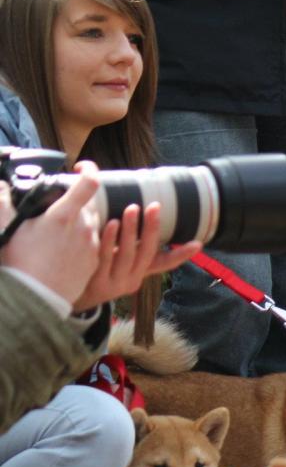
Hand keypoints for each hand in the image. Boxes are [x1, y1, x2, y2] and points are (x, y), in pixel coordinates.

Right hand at [0, 162, 102, 306]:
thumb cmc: (20, 263)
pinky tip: (65, 248)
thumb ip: (2, 202)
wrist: (36, 298)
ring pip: (92, 224)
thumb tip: (0, 186)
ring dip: (79, 222)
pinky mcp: (94, 262)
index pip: (89, 184)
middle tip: (57, 208)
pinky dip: (83, 241)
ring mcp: (92, 246)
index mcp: (64, 215)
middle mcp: (84, 228)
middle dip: (76, 202)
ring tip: (59, 231)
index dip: (90, 170)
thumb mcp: (5, 227)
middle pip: (88, 205)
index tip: (83, 168)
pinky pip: (93, 244)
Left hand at [72, 201, 201, 311]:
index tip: (197, 244)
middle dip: (151, 228)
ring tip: (132, 208)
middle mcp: (130, 280)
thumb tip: (128, 208)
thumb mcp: (112, 261)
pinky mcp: (95, 281)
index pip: (164, 264)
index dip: (181, 255)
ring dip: (131, 230)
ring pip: (127, 254)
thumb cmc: (92, 271)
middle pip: (146, 253)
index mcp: (138, 274)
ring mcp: (113, 282)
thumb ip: (122, 241)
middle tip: (154, 206)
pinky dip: (109, 239)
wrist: (64, 297)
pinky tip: (110, 223)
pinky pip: (104, 257)